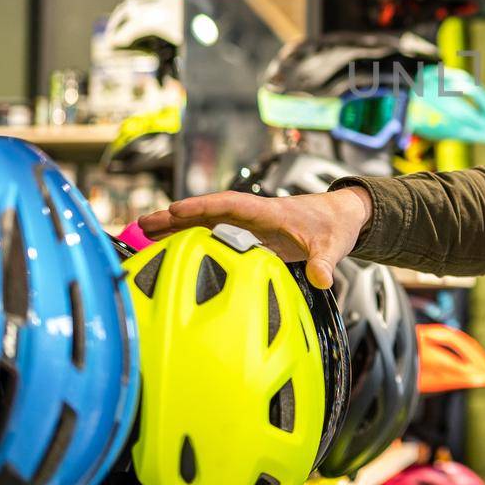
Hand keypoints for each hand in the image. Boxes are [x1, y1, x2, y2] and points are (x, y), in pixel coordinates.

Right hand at [137, 187, 372, 289]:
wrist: (342, 218)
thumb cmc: (334, 226)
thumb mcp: (332, 246)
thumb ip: (325, 262)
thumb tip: (323, 279)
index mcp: (269, 212)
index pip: (231, 205)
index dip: (203, 207)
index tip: (176, 210)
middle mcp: (253, 215)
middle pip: (208, 213)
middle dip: (176, 217)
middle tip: (142, 224)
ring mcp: (248, 225)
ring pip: (206, 223)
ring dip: (177, 227)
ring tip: (143, 234)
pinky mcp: (249, 235)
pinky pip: (214, 235)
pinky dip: (191, 239)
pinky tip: (169, 248)